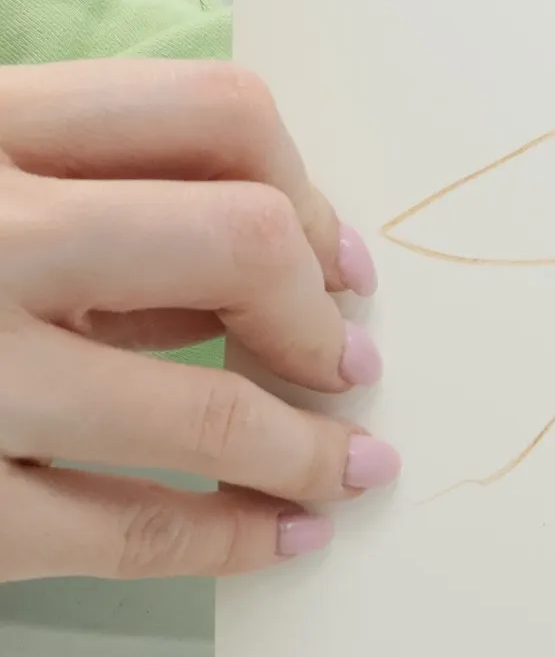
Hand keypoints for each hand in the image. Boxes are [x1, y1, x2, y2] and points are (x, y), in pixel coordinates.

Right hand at [0, 61, 396, 581]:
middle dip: (316, 315)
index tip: (343, 263)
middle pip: (238, 241)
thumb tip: (285, 275)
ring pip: (210, 412)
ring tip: (354, 468)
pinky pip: (134, 535)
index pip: (213, 115)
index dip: (308, 194)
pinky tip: (282, 536)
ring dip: (311, 452)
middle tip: (351, 362)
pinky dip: (233, 541)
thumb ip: (97, 214)